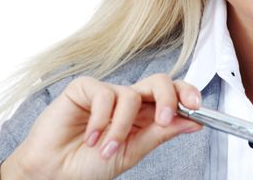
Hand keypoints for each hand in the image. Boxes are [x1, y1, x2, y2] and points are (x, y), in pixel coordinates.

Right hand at [0, 74, 201, 179]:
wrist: (54, 173)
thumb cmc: (89, 164)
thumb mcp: (132, 152)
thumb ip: (160, 134)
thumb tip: (193, 121)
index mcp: (144, 114)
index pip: (172, 95)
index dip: (187, 95)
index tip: (198, 108)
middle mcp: (129, 100)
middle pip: (159, 82)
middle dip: (167, 97)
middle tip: (164, 119)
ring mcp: (107, 92)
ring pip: (131, 95)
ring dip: (120, 128)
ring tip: (105, 149)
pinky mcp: (85, 88)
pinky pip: (104, 95)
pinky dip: (100, 120)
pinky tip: (89, 136)